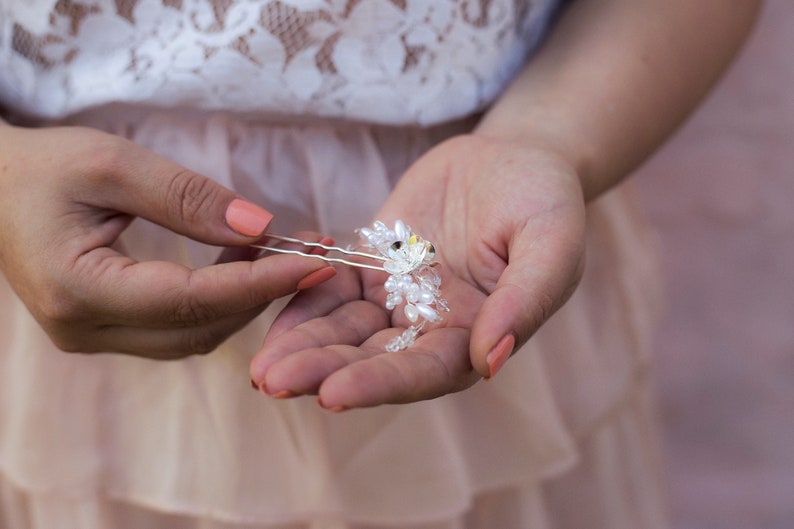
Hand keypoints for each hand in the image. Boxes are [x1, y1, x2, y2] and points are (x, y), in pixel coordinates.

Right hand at [0, 123, 333, 357]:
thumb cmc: (42, 168)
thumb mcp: (112, 164)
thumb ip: (187, 197)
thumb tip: (260, 227)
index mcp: (76, 289)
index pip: (191, 300)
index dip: (260, 283)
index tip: (314, 261)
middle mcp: (83, 329)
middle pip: (199, 329)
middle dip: (262, 293)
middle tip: (311, 251)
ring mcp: (92, 337)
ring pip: (193, 336)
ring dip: (244, 299)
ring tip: (281, 252)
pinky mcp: (105, 331)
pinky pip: (178, 329)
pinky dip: (218, 301)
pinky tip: (242, 263)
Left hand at [250, 134, 585, 407]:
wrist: (514, 156)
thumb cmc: (545, 197)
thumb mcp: (551, 240)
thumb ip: (526, 299)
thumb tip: (490, 361)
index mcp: (476, 335)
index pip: (425, 371)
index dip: (380, 383)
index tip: (332, 394)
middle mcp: (432, 327)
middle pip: (372, 359)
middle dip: (322, 371)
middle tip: (270, 381)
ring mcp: (399, 298)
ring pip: (344, 330)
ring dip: (302, 344)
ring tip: (258, 364)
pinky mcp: (373, 266)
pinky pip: (331, 286)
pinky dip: (301, 297)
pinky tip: (267, 302)